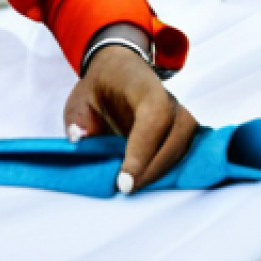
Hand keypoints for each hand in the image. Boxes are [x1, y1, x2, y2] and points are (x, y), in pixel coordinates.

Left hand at [63, 46, 197, 193]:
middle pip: (174, 138)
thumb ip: (77, 120)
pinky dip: (166, 168)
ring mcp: (179, 114)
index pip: (153, 118)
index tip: (124, 179)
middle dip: (151, 169)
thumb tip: (78, 139)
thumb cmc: (99, 87)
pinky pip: (183, 152)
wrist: (117, 71)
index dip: (142, 151)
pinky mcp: (183, 128)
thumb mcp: (80, 99)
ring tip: (135, 186)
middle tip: (127, 188)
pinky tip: (148, 179)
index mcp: (142, 85)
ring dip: (160, 172)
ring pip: (182, 148)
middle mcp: (168, 99)